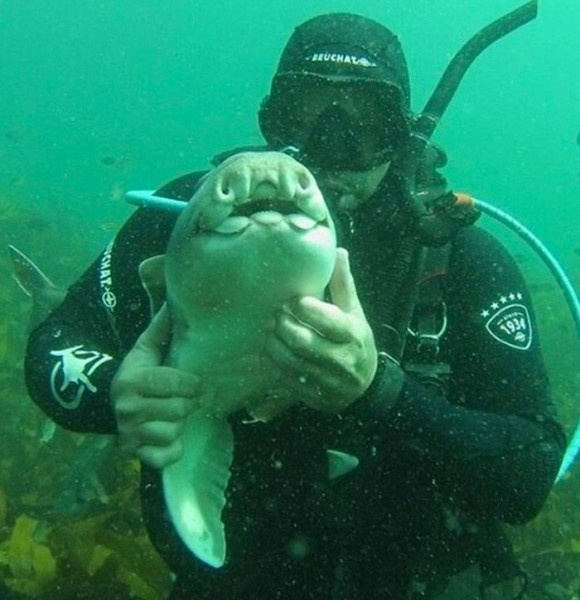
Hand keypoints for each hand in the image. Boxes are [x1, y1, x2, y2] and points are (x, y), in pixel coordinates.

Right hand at [111, 304, 201, 468]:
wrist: (109, 404)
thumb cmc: (138, 373)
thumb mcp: (146, 349)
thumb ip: (162, 327)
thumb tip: (176, 296)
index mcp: (132, 380)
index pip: (176, 383)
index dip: (192, 383)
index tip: (196, 382)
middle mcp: (126, 409)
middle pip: (179, 409)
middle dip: (189, 403)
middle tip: (188, 398)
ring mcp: (129, 434)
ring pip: (173, 432)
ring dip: (179, 425)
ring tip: (175, 415)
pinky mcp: (134, 454)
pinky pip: (167, 456)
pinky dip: (173, 448)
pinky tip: (170, 436)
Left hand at [265, 248, 376, 412]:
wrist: (366, 387)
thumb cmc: (356, 341)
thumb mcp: (354, 312)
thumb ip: (342, 284)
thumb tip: (337, 251)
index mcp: (353, 334)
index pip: (325, 318)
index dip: (302, 306)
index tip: (292, 299)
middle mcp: (342, 360)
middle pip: (302, 341)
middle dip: (282, 326)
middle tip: (273, 315)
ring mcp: (328, 382)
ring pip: (290, 362)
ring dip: (273, 346)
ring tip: (268, 333)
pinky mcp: (315, 397)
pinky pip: (286, 382)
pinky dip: (273, 366)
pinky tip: (269, 353)